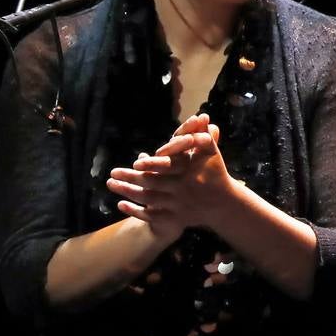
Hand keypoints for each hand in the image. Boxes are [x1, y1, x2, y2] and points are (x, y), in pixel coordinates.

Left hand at [106, 113, 237, 235]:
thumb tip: (202, 116)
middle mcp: (183, 190)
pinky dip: (135, 211)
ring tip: (111, 184)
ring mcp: (178, 206)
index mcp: (191, 173)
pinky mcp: (175, 219)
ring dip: (128, 192)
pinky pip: (152, 217)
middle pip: (153, 184)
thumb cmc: (214, 174)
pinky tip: (120, 204)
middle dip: (131, 178)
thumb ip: (204, 136)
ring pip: (149, 199)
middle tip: (112, 173)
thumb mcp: (212, 154)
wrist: (223, 205)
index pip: (169, 167)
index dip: (152, 165)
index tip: (136, 163)